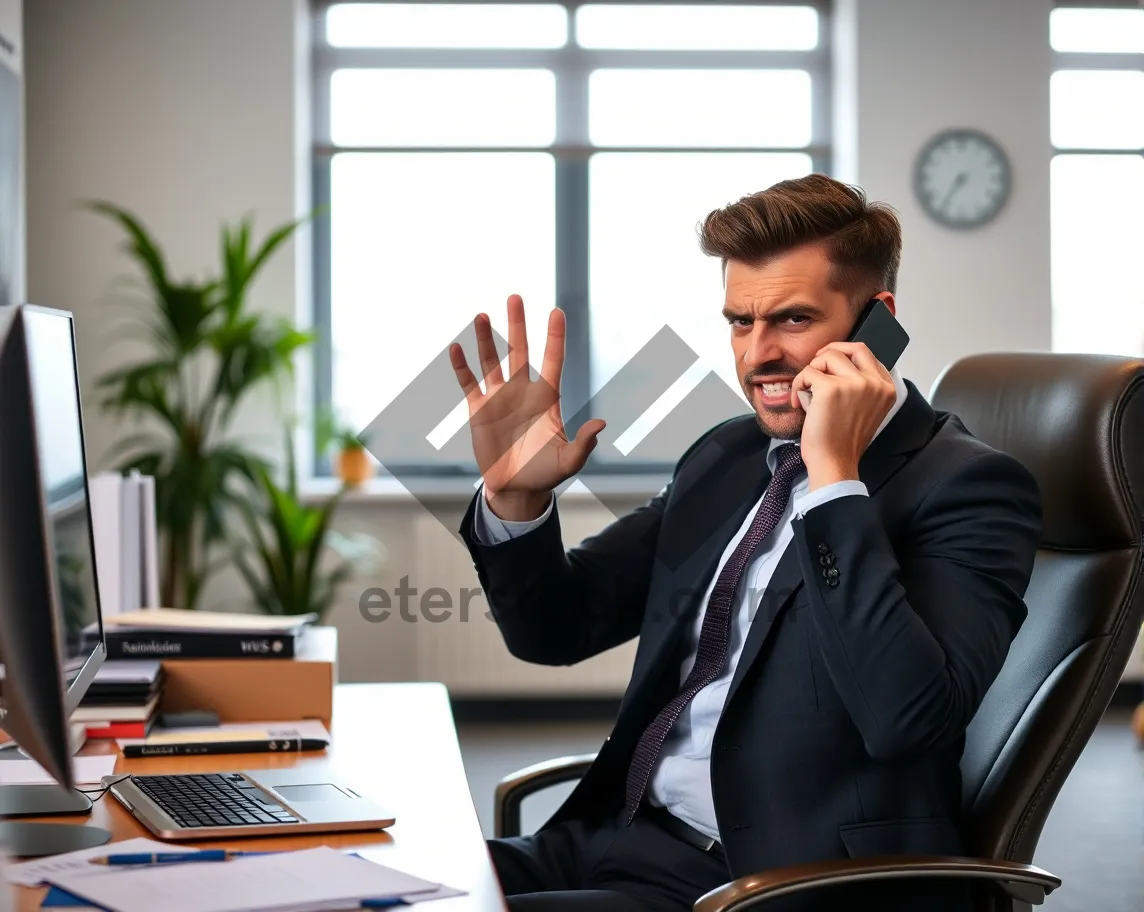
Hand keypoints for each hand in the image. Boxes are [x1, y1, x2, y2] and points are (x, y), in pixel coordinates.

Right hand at [450, 295, 605, 520]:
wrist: (516, 488)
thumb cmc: (545, 473)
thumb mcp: (568, 461)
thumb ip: (583, 443)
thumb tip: (601, 424)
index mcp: (546, 399)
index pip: (553, 360)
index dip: (555, 337)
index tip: (556, 311)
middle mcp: (522, 392)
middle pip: (519, 351)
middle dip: (517, 324)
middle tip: (515, 297)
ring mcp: (499, 399)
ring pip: (492, 362)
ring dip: (487, 339)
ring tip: (483, 316)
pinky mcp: (479, 411)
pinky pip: (469, 384)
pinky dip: (461, 367)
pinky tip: (456, 348)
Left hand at [789, 342, 895, 490]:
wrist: (834, 463)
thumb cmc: (844, 441)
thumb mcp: (866, 409)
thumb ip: (861, 386)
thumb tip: (837, 364)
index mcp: (887, 389)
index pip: (868, 355)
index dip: (846, 356)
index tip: (830, 366)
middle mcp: (874, 383)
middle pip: (852, 348)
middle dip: (830, 353)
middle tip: (816, 367)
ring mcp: (854, 384)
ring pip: (827, 357)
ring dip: (811, 372)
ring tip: (806, 393)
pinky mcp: (831, 388)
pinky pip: (807, 373)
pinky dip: (798, 386)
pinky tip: (799, 402)